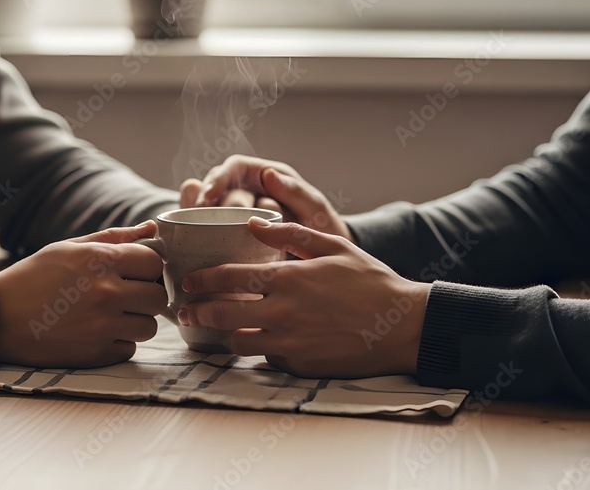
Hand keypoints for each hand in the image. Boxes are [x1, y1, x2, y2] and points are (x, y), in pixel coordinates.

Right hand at [0, 221, 165, 367]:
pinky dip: (116, 343)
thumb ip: (114, 237)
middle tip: (124, 297)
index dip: (147, 268)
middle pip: (158, 297)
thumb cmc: (32, 277)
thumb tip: (151, 228)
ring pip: (149, 327)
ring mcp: (102, 326)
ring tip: (108, 316)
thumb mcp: (68, 247)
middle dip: (145, 296)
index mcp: (100, 260)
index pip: (155, 263)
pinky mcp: (95, 354)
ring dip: (134, 322)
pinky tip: (94, 333)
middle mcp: (106, 292)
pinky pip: (128, 349)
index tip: (134, 273)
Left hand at [176, 218, 429, 378]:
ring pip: (238, 342)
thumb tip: (254, 224)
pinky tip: (260, 341)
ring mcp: (291, 344)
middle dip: (197, 312)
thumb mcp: (334, 247)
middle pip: (222, 314)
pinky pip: (267, 359)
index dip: (202, 280)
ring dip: (224, 335)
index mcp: (289, 279)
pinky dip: (260, 350)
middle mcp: (284, 313)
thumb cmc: (371, 282)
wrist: (403, 327)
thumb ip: (291, 234)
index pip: (229, 278)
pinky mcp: (300, 366)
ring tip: (218, 328)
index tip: (189, 281)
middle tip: (186, 311)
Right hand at [179, 155, 352, 240]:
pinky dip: (195, 229)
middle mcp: (247, 190)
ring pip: (207, 207)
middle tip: (222, 226)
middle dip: (218, 207)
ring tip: (193, 231)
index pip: (234, 168)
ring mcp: (236, 212)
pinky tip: (187, 238)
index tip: (207, 197)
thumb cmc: (322, 228)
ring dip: (198, 217)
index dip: (217, 179)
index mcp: (265, 175)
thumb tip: (268, 174)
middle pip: (220, 191)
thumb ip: (296, 192)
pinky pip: (206, 227)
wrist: (325, 259)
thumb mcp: (315, 208)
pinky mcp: (229, 233)